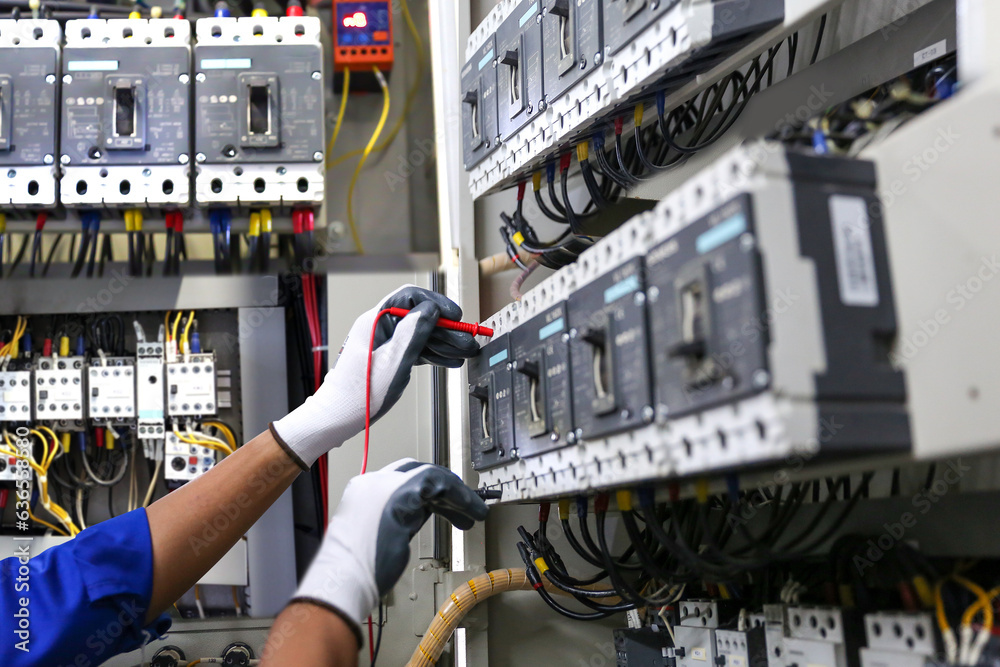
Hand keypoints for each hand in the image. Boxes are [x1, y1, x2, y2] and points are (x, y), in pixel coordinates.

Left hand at [271, 285, 478, 467]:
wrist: (338, 417)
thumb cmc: (356, 395)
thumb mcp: (392, 362)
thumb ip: (413, 333)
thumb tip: (430, 311)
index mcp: (375, 321)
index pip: (410, 298)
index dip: (436, 303)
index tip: (454, 315)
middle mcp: (380, 328)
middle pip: (420, 318)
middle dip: (447, 329)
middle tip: (467, 339)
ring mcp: (385, 343)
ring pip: (421, 335)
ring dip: (445, 343)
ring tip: (466, 352)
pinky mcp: (389, 358)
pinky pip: (416, 349)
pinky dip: (434, 354)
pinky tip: (450, 360)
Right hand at [289, 459, 488, 644]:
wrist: (342, 580)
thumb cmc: (357, 569)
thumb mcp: (377, 535)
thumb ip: (396, 518)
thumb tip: (418, 514)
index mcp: (362, 492)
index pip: (400, 477)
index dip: (428, 488)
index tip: (445, 502)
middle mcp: (372, 483)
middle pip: (417, 472)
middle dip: (444, 488)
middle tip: (463, 505)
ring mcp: (385, 486)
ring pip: (430, 476)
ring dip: (457, 494)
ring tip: (475, 512)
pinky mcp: (402, 494)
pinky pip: (439, 485)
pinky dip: (459, 497)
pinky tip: (470, 510)